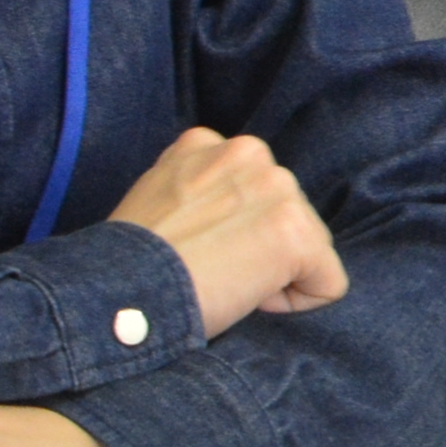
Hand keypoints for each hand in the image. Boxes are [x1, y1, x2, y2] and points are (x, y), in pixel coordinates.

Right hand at [107, 127, 346, 332]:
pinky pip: (329, 282)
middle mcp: (252, 153)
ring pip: (311, 246)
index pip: (255, 191)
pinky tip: (249, 298)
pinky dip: (298, 302)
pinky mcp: (296, 232)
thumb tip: (231, 213)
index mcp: (212, 143)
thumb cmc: (129, 260)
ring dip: (276, 273)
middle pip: (289, 214)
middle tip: (209, 268)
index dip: (234, 231)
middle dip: (260, 248)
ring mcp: (278, 189)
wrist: (116, 290)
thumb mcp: (158, 194)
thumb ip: (202, 186)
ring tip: (222, 279)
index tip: (195, 248)